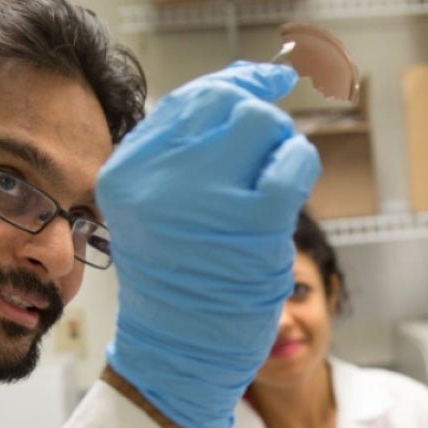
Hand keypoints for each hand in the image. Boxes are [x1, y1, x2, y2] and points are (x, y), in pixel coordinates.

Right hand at [98, 62, 320, 427]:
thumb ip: (186, 150)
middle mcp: (160, 178)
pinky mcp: (253, 220)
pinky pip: (293, 160)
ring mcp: (206, 196)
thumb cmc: (177, 279)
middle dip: (259, 113)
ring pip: (262, 123)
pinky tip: (288, 189)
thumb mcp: (156, 206)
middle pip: (226, 101)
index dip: (237, 81)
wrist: (179, 351)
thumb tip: (250, 81)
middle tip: (271, 142)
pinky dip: (300, 164)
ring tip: (267, 189)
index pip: (188, 99)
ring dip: (278, 146)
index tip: (269, 77)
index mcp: (128, 171)